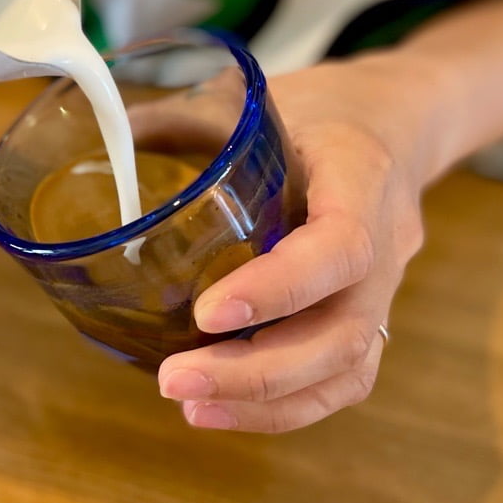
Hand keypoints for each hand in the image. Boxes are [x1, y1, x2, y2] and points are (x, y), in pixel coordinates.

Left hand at [156, 53, 434, 431]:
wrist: (399, 118)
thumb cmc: (324, 106)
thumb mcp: (262, 93)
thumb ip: (187, 117)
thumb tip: (103, 136)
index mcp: (361, 175)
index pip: (340, 245)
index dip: (278, 288)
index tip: (206, 312)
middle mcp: (387, 241)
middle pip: (343, 332)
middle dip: (256, 371)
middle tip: (175, 378)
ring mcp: (386, 285)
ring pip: (348, 366)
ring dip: (266, 400)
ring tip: (190, 404)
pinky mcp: (369, 312)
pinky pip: (344, 376)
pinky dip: (284, 405)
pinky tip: (221, 409)